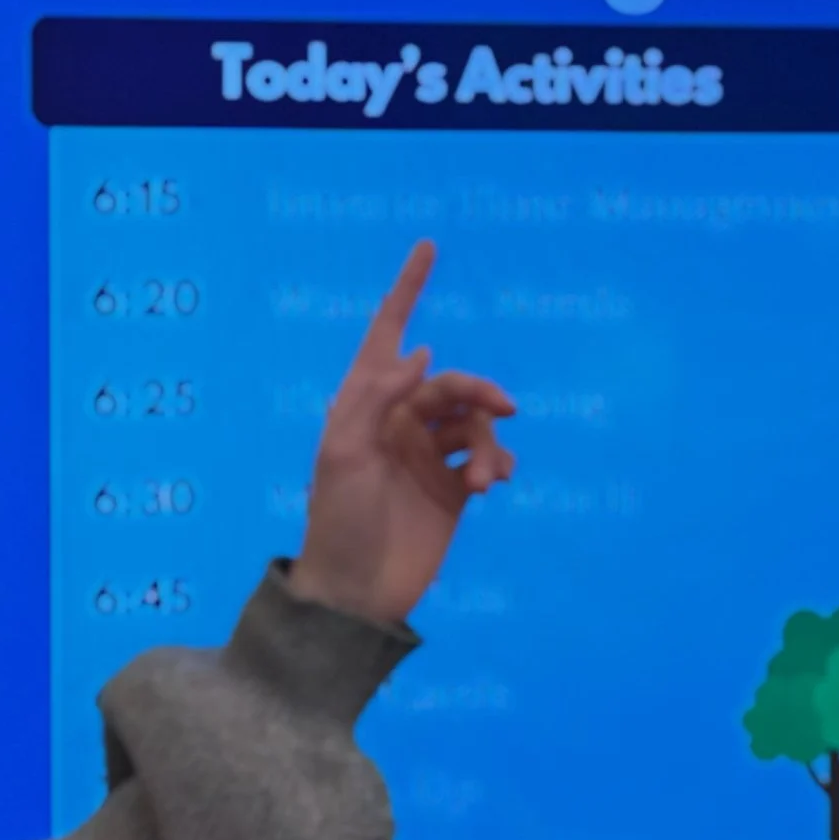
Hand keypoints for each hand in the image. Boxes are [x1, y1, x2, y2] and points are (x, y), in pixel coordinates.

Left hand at [286, 241, 516, 626]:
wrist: (357, 592)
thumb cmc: (337, 522)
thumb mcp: (342, 454)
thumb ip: (375, 397)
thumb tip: (423, 353)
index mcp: (363, 406)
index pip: (387, 335)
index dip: (406, 291)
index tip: (428, 246)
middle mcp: (396, 424)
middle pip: (449, 384)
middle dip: (477, 390)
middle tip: (501, 407)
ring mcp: (425, 457)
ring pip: (475, 423)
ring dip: (488, 442)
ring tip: (484, 479)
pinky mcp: (452, 490)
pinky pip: (488, 458)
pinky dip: (498, 463)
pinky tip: (494, 484)